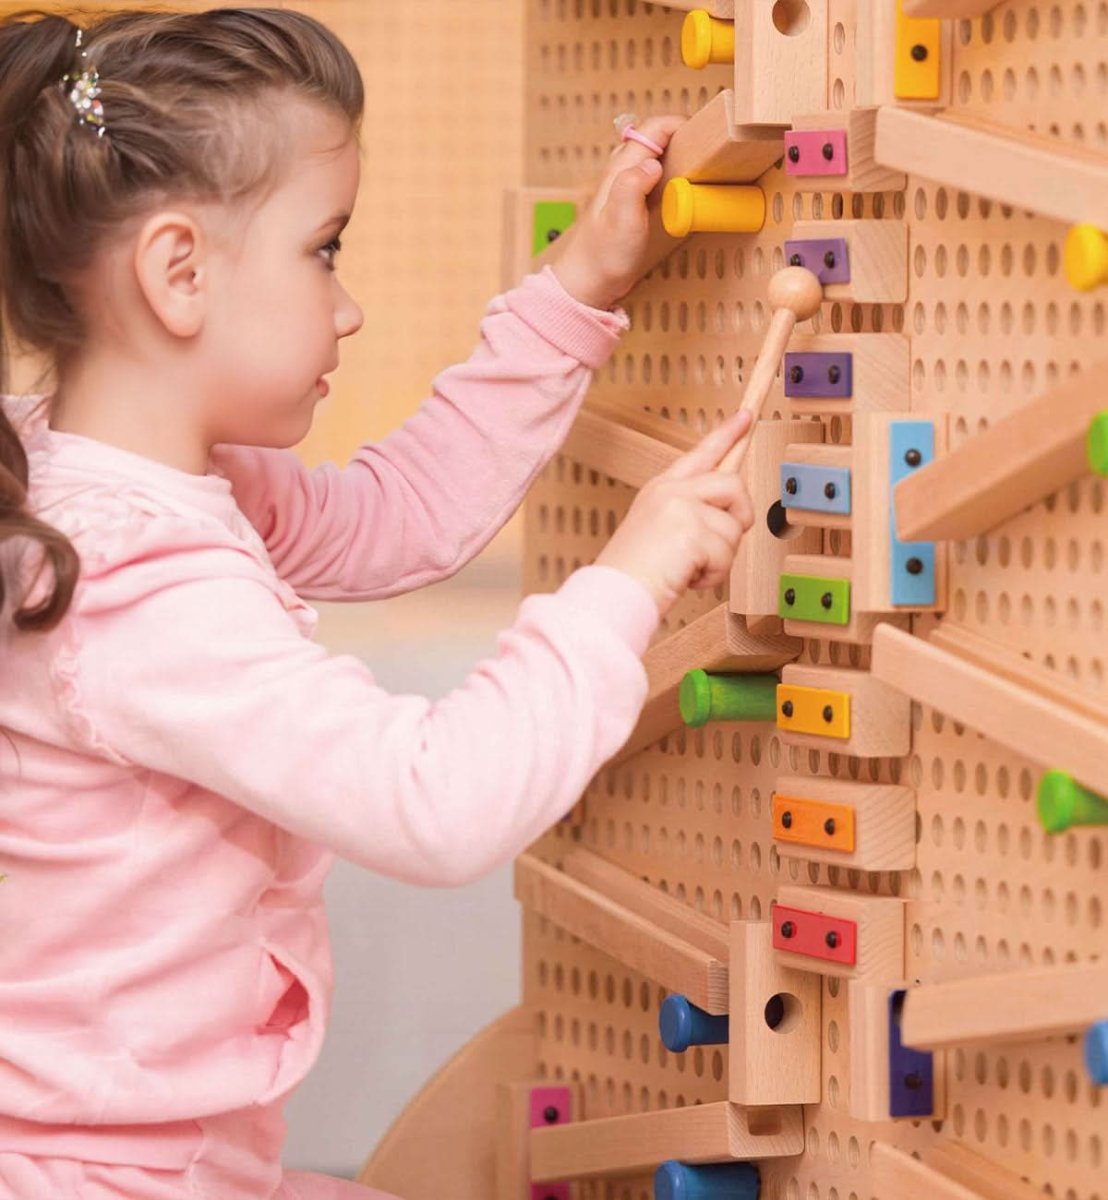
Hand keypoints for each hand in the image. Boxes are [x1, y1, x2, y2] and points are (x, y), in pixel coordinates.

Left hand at [550, 114, 684, 310]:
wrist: (588, 283)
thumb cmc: (604, 256)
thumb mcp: (622, 221)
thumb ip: (633, 186)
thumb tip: (652, 163)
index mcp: (622, 169)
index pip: (653, 128)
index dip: (679, 124)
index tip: (702, 137)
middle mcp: (622, 171)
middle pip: (654, 136)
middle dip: (681, 135)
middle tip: (705, 153)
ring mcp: (626, 186)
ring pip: (654, 155)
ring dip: (676, 154)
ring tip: (698, 167)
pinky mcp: (632, 202)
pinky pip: (654, 176)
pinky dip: (670, 174)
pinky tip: (681, 190)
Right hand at [595, 409, 756, 617]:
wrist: (614, 592)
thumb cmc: (634, 571)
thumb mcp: (660, 530)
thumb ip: (692, 514)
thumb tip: (731, 514)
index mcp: (662, 488)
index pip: (702, 453)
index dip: (727, 433)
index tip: (746, 417)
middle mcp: (671, 491)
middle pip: (733, 484)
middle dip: (739, 516)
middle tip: (718, 543)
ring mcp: (681, 507)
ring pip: (734, 527)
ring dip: (720, 558)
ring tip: (689, 568)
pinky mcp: (692, 531)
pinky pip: (726, 555)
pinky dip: (713, 575)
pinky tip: (688, 577)